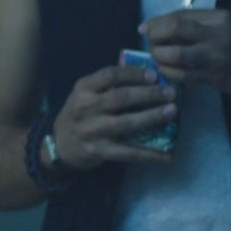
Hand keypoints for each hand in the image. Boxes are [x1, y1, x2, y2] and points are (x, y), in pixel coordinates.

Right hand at [51, 64, 176, 169]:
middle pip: (121, 97)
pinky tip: (167, 156)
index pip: (110, 75)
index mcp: (83, 88)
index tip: (154, 75)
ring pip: (126, 123)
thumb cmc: (79, 115)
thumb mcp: (84, 95)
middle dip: (149, 94)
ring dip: (152, 117)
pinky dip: (149, 154)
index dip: (133, 74)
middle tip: (170, 93)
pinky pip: (128, 152)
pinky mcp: (98, 151)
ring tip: (172, 112)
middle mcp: (85, 107)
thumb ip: (107, 87)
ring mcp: (91, 130)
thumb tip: (147, 78)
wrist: (59, 145)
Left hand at [139, 8, 230, 97]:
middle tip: (150, 42)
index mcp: (218, 18)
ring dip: (159, 57)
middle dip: (155, 36)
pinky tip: (167, 71)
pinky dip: (169, 73)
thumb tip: (161, 24)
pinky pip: (183, 75)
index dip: (156, 22)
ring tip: (157, 58)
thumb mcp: (226, 24)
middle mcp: (216, 35)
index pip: (179, 15)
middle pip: (174, 29)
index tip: (144, 28)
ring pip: (175, 54)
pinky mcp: (214, 77)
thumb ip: (197, 22)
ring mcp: (215, 57)